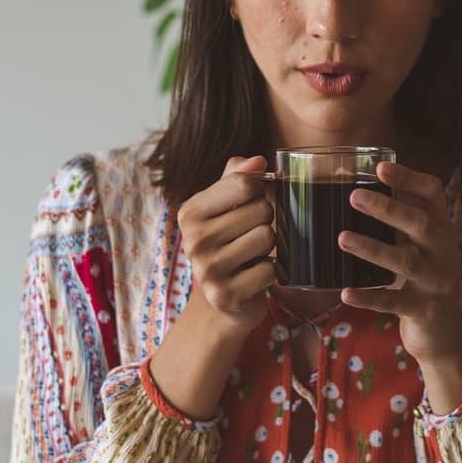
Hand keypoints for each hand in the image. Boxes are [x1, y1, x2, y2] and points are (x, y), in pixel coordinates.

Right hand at [176, 155, 275, 336]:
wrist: (221, 302)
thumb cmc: (228, 244)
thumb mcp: (224, 206)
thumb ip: (238, 177)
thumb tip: (258, 161)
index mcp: (190, 212)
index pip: (244, 183)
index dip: (259, 191)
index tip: (250, 204)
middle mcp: (193, 240)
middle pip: (261, 210)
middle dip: (266, 221)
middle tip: (250, 236)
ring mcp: (207, 270)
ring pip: (267, 238)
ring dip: (269, 247)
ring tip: (252, 256)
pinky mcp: (225, 295)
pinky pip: (270, 270)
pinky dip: (271, 273)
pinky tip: (254, 277)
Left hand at [338, 162, 461, 368]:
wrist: (444, 331)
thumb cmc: (421, 277)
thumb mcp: (417, 245)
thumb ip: (395, 220)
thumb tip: (349, 185)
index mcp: (442, 228)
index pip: (434, 193)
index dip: (409, 178)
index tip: (380, 167)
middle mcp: (444, 251)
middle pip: (422, 225)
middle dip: (388, 209)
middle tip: (354, 197)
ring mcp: (435, 282)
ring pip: (406, 263)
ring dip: (373, 249)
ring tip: (343, 238)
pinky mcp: (423, 310)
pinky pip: (393, 302)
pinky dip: (368, 298)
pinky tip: (345, 292)